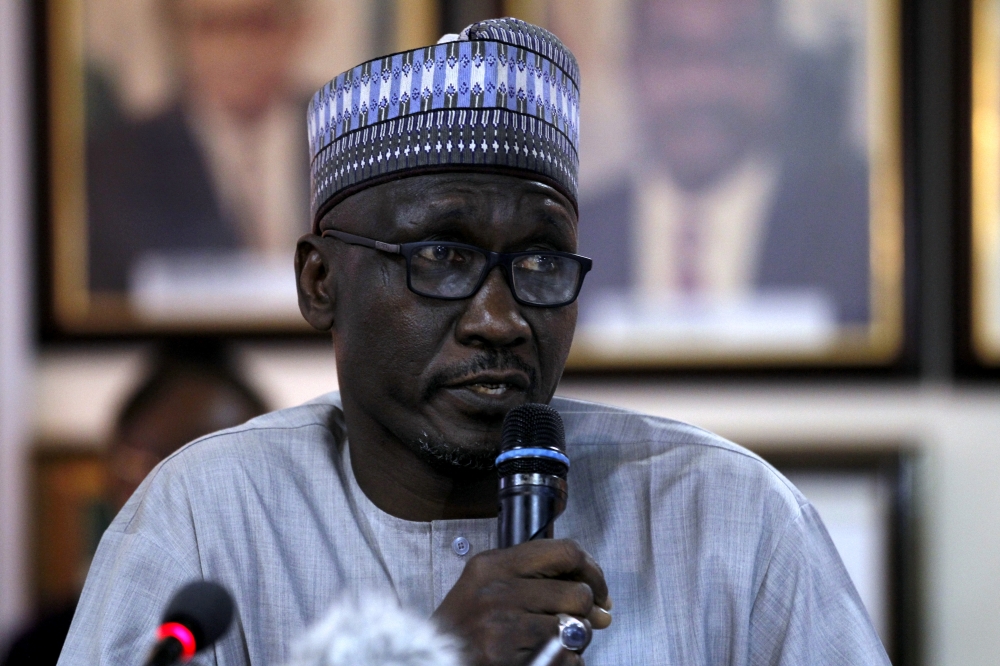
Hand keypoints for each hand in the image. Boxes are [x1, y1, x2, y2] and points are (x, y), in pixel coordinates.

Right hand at [432, 539, 612, 665]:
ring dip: (576, 639)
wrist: (433, 660)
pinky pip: (564, 657)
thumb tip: (601, 603)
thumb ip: (538, 585)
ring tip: (556, 643)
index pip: (563, 551)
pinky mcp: (504, 653)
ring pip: (575, 627)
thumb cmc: (463, 630)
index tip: (598, 589)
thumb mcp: (489, 589)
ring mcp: (500, 621)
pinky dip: (564, 662)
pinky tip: (544, 660)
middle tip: (579, 623)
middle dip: (587, 613)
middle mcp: (496, 587)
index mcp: (492, 564)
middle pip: (576, 592)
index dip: (592, 570)